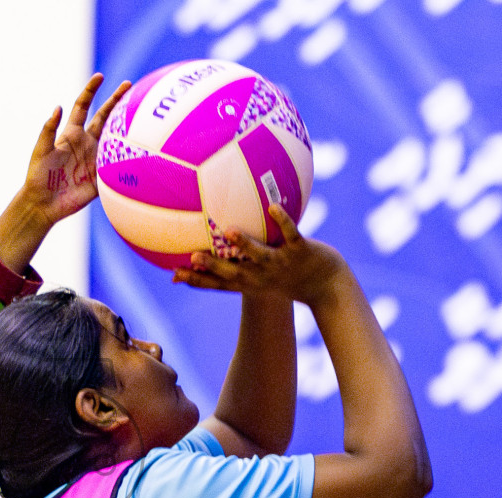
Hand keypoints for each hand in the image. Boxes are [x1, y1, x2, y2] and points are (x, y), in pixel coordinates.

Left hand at [20, 73, 131, 226]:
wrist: (44, 204)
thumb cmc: (38, 176)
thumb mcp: (42, 150)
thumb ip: (49, 129)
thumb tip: (57, 106)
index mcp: (72, 134)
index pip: (83, 106)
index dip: (91, 90)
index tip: (100, 76)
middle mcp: (86, 143)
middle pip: (105, 117)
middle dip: (117, 101)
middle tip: (131, 86)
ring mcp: (96, 159)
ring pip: (115, 138)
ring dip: (127, 126)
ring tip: (143, 112)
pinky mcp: (102, 177)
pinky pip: (118, 165)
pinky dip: (129, 157)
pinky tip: (143, 148)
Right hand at [173, 205, 350, 306]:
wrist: (326, 286)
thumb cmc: (289, 278)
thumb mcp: (263, 278)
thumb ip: (238, 266)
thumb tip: (219, 248)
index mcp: (250, 282)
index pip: (219, 284)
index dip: (198, 280)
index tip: (175, 274)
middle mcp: (262, 275)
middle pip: (234, 273)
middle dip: (214, 266)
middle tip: (194, 256)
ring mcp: (281, 263)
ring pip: (260, 254)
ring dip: (245, 244)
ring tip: (230, 231)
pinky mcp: (301, 251)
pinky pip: (290, 234)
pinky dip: (282, 222)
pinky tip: (272, 207)